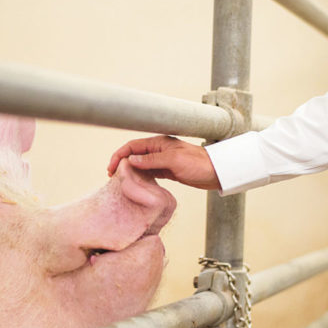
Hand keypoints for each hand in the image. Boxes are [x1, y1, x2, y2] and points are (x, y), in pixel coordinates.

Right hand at [107, 135, 221, 190]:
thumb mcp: (173, 160)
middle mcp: (159, 150)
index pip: (132, 146)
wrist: (216, 172)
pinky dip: (140, 177)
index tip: (111, 168)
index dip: (119, 155)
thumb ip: (152, 160)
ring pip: (140, 164)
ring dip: (130, 171)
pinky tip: (136, 185)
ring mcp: (163, 160)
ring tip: (120, 182)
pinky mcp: (167, 171)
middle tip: (112, 177)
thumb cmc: (198, 164)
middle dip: (121, 163)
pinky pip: (149, 173)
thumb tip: (131, 160)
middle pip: (134, 155)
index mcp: (159, 143)